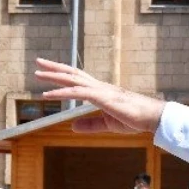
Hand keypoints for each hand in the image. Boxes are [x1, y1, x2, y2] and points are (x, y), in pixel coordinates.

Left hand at [35, 58, 166, 133]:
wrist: (151, 117)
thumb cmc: (133, 118)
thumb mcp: (106, 124)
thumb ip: (89, 124)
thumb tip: (72, 127)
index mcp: (100, 91)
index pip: (78, 78)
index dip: (63, 73)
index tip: (48, 70)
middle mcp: (99, 86)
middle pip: (72, 73)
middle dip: (54, 67)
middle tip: (38, 62)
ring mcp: (100, 90)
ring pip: (73, 79)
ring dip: (54, 76)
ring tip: (37, 73)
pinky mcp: (102, 97)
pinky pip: (78, 93)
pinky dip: (61, 92)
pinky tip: (48, 94)